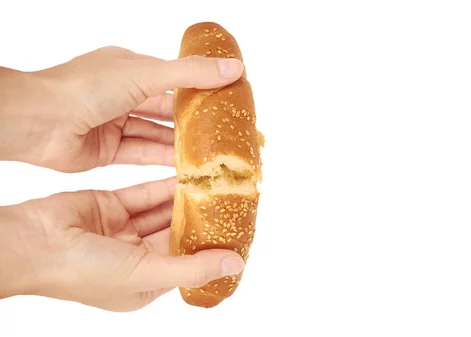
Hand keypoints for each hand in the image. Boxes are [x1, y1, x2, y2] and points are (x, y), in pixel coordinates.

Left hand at [0, 46, 243, 171]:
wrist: (38, 121)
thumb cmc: (86, 87)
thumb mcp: (147, 74)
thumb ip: (191, 74)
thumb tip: (234, 69)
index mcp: (130, 68)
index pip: (174, 79)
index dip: (200, 89)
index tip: (227, 102)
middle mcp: (122, 94)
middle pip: (166, 111)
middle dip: (192, 123)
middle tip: (222, 135)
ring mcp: (114, 123)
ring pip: (155, 135)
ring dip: (179, 144)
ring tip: (210, 155)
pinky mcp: (107, 150)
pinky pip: (140, 153)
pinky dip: (161, 159)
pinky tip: (185, 167)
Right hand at [0, 177, 244, 311]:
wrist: (31, 242)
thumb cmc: (82, 272)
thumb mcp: (144, 274)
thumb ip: (190, 267)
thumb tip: (233, 264)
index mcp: (144, 284)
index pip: (187, 262)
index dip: (209, 246)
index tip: (235, 228)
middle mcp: (136, 259)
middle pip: (177, 233)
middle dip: (199, 217)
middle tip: (227, 197)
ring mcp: (123, 231)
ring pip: (162, 211)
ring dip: (184, 198)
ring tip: (211, 181)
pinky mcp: (111, 206)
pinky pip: (144, 193)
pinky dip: (163, 184)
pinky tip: (185, 173)